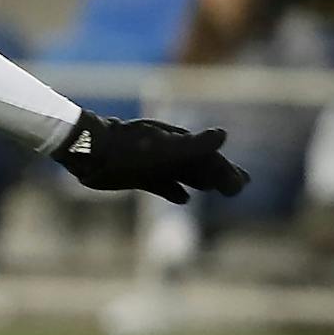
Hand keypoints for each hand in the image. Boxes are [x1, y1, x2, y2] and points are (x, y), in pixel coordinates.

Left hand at [52, 109, 248, 204]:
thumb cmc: (128, 149)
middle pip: (200, 166)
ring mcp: (154, 164)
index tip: (242, 182)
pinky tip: (183, 199)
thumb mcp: (164, 147)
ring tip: (218, 189)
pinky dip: (174, 191)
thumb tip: (223, 135)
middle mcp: (169, 154)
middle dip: (220, 175)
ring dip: (202, 182)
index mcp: (179, 145)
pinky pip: (162, 185)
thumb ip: (193, 145)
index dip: (226, 170)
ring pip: (184, 175)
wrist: (91, 150)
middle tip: (240, 186)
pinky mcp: (138, 176)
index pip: (209, 158)